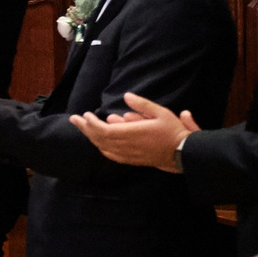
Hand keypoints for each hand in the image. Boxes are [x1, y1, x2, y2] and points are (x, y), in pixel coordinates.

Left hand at [71, 94, 198, 171]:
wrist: (182, 153)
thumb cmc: (172, 131)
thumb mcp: (160, 112)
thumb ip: (142, 105)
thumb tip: (126, 96)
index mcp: (132, 133)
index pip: (103, 130)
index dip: (91, 123)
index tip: (85, 114)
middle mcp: (126, 146)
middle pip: (98, 138)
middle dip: (85, 128)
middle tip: (75, 119)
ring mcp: (127, 154)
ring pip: (103, 147)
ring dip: (91, 136)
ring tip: (83, 126)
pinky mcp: (130, 160)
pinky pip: (110, 154)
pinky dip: (101, 146)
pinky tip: (97, 141)